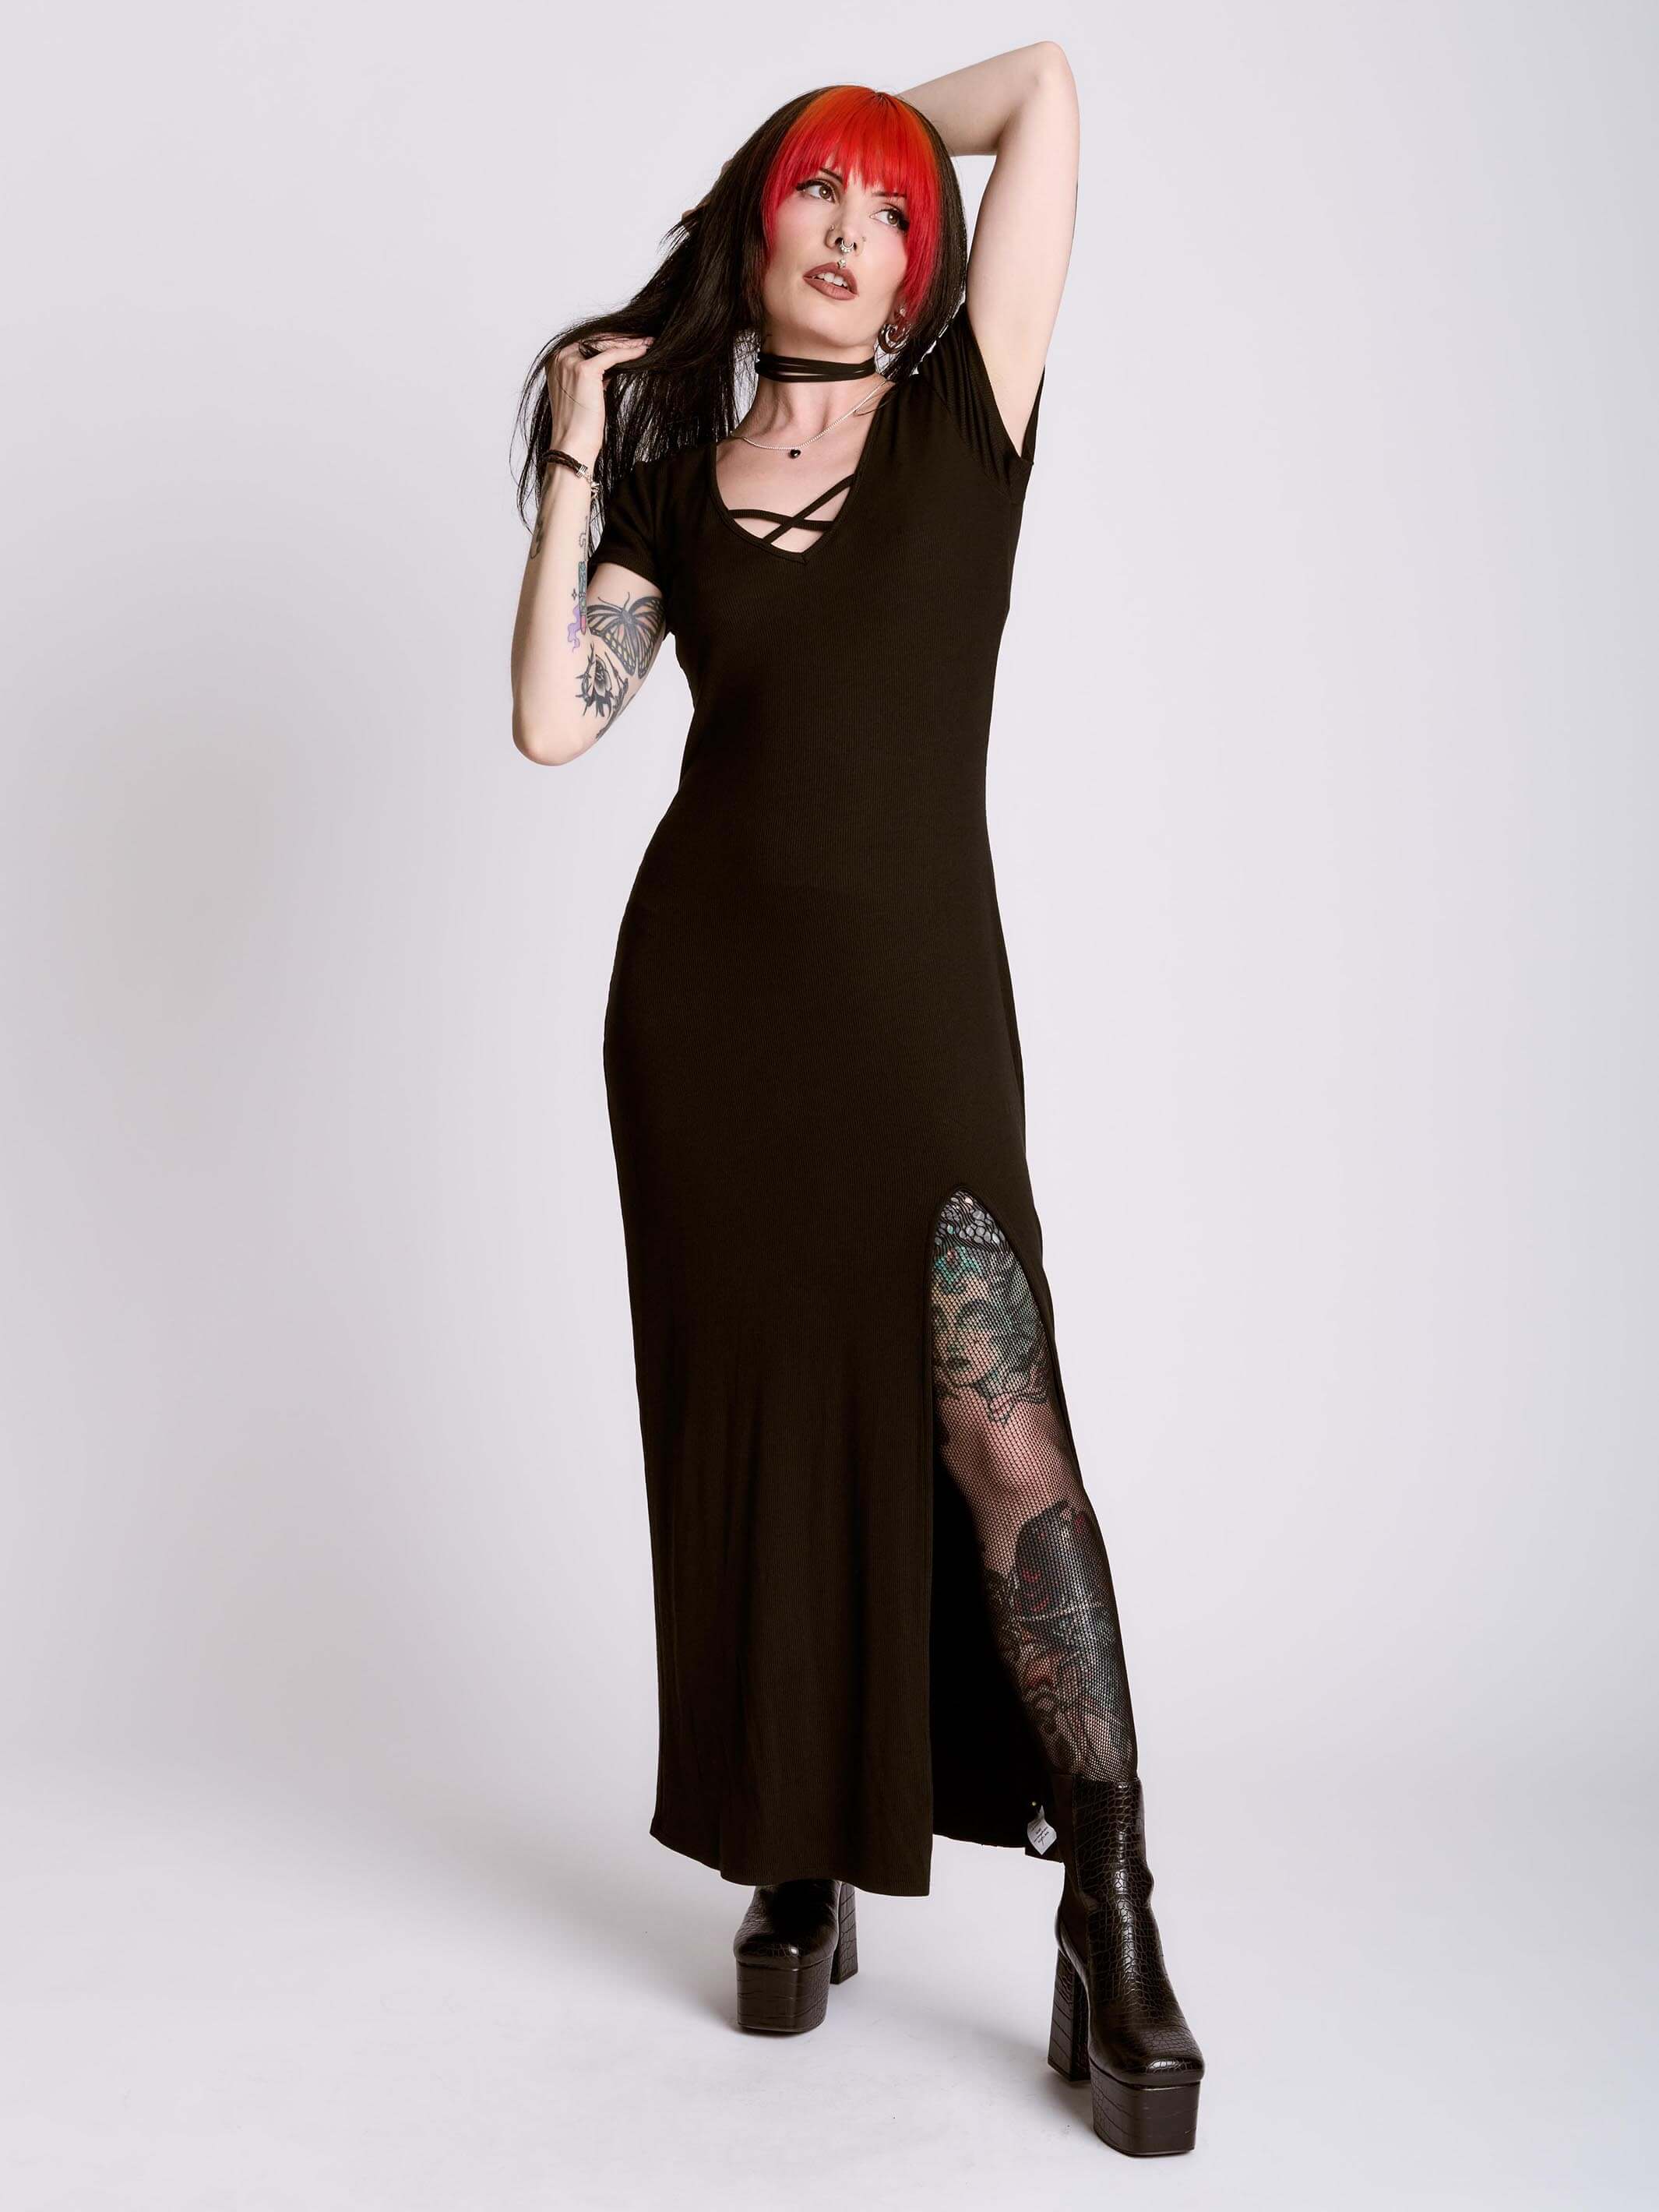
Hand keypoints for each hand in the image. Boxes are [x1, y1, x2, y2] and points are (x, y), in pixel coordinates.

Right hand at [543, 332, 654, 465]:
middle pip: (596, 338)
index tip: (629, 339)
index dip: (610, 339)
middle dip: (621, 337)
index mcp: (555, 361)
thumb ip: (592, 375)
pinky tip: (644, 350)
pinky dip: (630, 352)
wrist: (573, 445)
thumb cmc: (579, 426)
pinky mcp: (584, 370)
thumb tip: (612, 366)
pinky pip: (612, 354)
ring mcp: (569, 362)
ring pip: (605, 344)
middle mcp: (559, 358)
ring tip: (647, 341)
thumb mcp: (583, 392)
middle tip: (642, 336)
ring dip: (629, 342)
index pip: (587, 342)